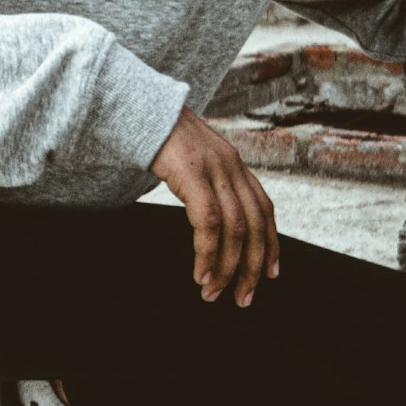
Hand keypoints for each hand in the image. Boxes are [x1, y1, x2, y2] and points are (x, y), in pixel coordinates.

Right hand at [151, 107, 279, 306]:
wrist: (134, 106)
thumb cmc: (156, 138)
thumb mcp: (191, 161)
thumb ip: (205, 183)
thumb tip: (209, 215)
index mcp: (234, 164)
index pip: (265, 209)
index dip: (271, 244)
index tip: (271, 274)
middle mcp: (231, 165)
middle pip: (255, 224)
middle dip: (253, 267)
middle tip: (244, 298)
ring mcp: (213, 168)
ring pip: (234, 228)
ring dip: (226, 267)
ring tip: (214, 293)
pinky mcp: (191, 174)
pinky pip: (208, 222)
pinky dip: (206, 253)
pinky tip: (199, 273)